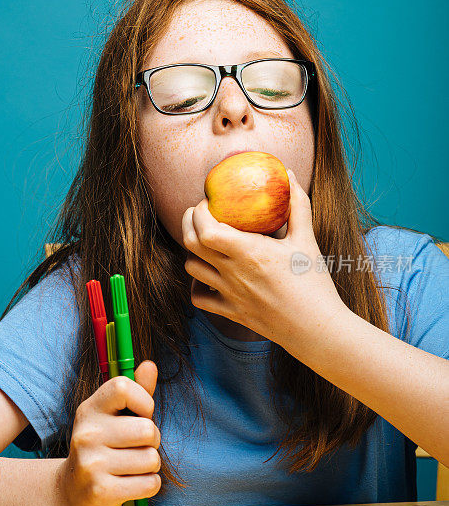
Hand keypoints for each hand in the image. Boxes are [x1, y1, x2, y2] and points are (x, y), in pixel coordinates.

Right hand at [55, 360, 160, 505]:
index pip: (123, 387)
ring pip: (152, 459)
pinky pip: (149, 484)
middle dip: (152, 442)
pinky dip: (148, 486)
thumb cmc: (101, 451)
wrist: (69, 497)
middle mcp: (87, 433)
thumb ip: (135, 393)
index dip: (143, 401)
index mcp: (90, 410)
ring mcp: (92, 463)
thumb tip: (150, 365)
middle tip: (136, 449)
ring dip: (150, 467)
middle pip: (147, 429)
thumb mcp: (113, 419)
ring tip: (131, 469)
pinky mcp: (101, 491)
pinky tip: (130, 486)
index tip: (140, 415)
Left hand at [181, 169, 345, 352]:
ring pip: (192, 269)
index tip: (208, 203)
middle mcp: (233, 273)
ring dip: (193, 252)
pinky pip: (199, 299)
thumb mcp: (307, 241)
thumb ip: (297, 206)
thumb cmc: (314, 284)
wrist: (317, 330)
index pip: (206, 229)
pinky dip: (197, 286)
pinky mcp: (231, 314)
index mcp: (249, 252)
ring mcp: (229, 295)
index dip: (199, 212)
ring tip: (204, 243)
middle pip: (191, 244)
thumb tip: (288, 175)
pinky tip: (209, 277)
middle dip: (188, 224)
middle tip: (197, 215)